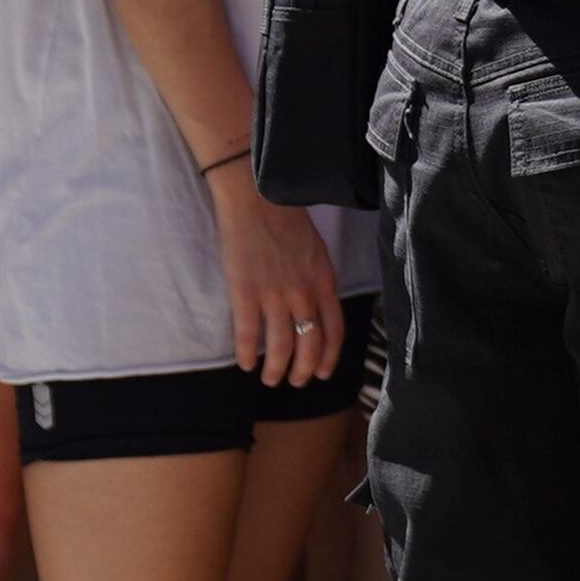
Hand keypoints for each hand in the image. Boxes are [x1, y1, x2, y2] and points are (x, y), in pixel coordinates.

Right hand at [209, 159, 340, 383]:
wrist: (256, 198)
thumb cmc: (287, 220)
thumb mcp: (317, 253)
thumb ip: (318, 283)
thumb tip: (315, 312)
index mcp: (325, 282)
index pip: (335, 331)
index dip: (328, 358)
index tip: (321, 373)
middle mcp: (303, 293)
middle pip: (309, 344)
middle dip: (302, 370)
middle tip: (294, 382)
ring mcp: (274, 294)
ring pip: (280, 346)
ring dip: (276, 369)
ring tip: (270, 379)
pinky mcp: (244, 292)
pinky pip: (248, 333)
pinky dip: (247, 353)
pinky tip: (245, 363)